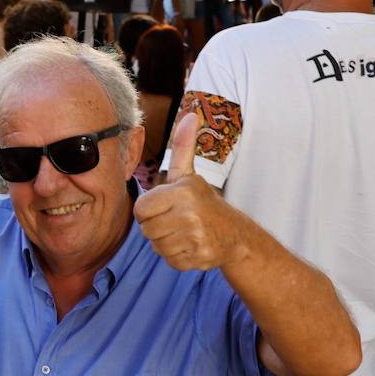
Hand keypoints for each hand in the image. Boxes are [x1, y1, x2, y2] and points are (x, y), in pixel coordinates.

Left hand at [134, 112, 245, 270]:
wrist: (234, 234)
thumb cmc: (201, 201)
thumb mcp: (187, 174)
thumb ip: (181, 146)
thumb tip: (191, 115)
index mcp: (182, 192)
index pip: (140, 209)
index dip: (150, 210)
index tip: (166, 206)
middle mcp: (190, 214)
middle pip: (146, 230)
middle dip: (157, 227)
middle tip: (176, 221)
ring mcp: (196, 237)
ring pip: (157, 246)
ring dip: (166, 242)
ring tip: (183, 232)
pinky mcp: (200, 257)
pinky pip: (170, 260)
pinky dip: (177, 256)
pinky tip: (190, 245)